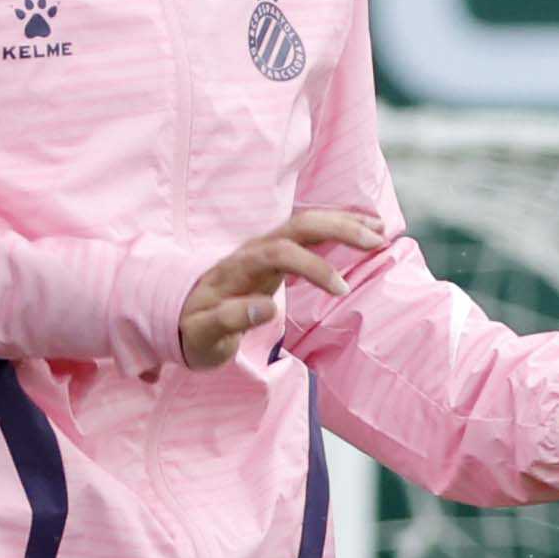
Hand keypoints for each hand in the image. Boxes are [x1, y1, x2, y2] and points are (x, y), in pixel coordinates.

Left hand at [180, 206, 389, 365]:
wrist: (177, 316)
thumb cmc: (192, 330)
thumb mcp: (203, 335)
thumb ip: (231, 320)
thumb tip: (268, 308)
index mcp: (237, 268)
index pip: (280, 253)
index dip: (314, 266)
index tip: (341, 290)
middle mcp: (253, 250)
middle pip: (298, 226)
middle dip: (339, 228)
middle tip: (376, 242)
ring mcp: (265, 248)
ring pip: (307, 222)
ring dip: (343, 222)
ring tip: (381, 230)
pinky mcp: (275, 253)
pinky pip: (309, 232)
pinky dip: (337, 225)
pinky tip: (365, 225)